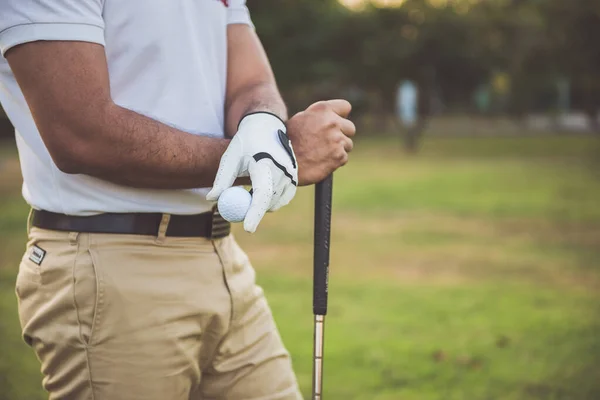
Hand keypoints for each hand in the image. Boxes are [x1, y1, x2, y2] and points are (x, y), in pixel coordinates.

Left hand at [206, 112, 297, 232]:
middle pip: (268, 203)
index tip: (248, 229)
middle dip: (253, 211)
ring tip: (250, 185)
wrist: (267, 126)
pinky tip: (260, 186)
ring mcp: (292, 175)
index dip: (255, 213)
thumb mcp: (230, 158)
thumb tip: (212, 199)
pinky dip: (270, 200)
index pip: (262, 194)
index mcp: (266, 164)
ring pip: (275, 203)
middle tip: (238, 212)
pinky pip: (282, 199)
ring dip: (260, 203)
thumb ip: (222, 179)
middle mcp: (283, 170)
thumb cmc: (245, 142)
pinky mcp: (295, 179)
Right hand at [286, 100, 355, 185]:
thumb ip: (319, 117)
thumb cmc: (288, 141)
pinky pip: (344, 158)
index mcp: (322, 110)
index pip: (345, 107)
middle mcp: (332, 122)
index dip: (341, 116)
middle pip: (350, 128)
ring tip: (321, 153)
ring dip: (338, 149)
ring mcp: (337, 140)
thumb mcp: (300, 120)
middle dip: (342, 135)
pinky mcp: (339, 156)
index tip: (337, 123)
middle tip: (328, 142)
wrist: (283, 162)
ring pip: (348, 144)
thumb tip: (332, 118)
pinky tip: (322, 162)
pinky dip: (335, 161)